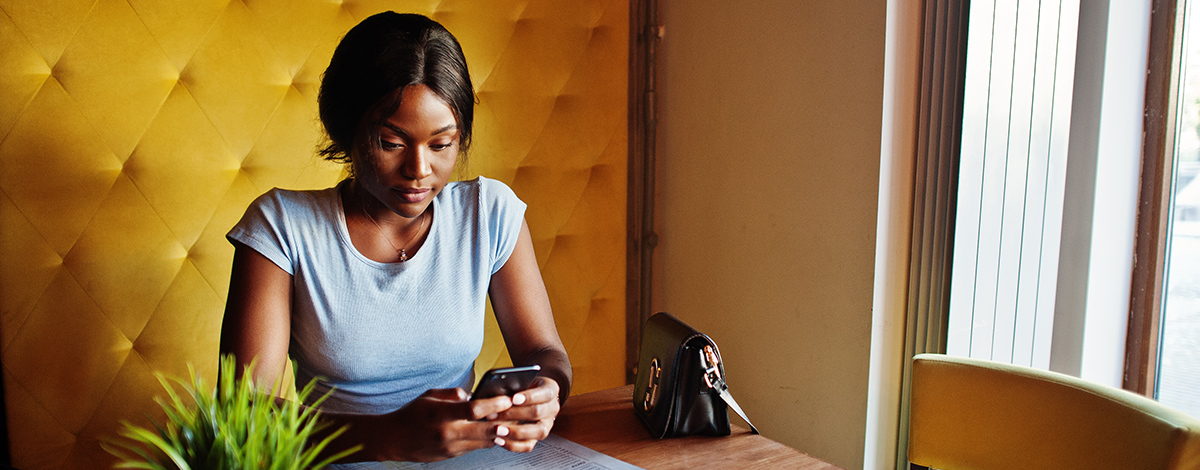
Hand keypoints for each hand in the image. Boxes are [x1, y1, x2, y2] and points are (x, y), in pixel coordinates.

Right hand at [379, 387, 515, 461]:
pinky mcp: (453, 455)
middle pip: (484, 429)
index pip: (473, 410)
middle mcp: (448, 433)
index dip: (493, 405)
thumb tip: (474, 395)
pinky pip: (476, 447)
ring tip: (513, 421)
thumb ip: (453, 394)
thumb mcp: (430, 396)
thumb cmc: (411, 414)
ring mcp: (451, 447)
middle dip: (504, 422)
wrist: (393, 440)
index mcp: (441, 414)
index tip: (507, 399)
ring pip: (484, 441)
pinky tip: (497, 430)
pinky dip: (488, 439)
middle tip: (518, 412)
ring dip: (500, 432)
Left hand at [488, 377, 560, 452]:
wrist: (529, 394)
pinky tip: (499, 439)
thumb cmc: (523, 386)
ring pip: (538, 431)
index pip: (545, 393)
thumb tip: (497, 394)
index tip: (514, 398)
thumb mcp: (522, 380)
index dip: (530, 397)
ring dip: (515, 431)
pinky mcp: (537, 438)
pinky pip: (529, 445)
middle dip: (514, 414)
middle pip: (538, 412)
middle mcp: (552, 408)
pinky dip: (513, 444)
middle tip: (496, 414)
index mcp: (551, 390)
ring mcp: (547, 424)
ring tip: (498, 430)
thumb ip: (513, 385)